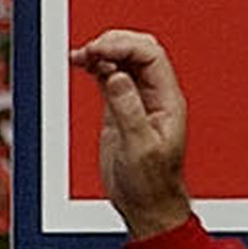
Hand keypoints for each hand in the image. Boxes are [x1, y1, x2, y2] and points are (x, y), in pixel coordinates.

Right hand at [70, 28, 194, 238]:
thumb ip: (129, 110)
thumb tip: (117, 76)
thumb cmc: (151, 183)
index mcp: (168, 101)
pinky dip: (96, 66)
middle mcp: (155, 96)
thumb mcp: (140, 148)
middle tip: (87, 51)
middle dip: (113, 43)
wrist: (146, 205)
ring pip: (123, 61)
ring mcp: (138, 100)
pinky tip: (82, 65)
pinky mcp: (121, 109)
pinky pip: (110, 76)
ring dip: (102, 52)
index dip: (124, 46)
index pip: (151, 56)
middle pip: (139, 51)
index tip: (98, 50)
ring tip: (80, 56)